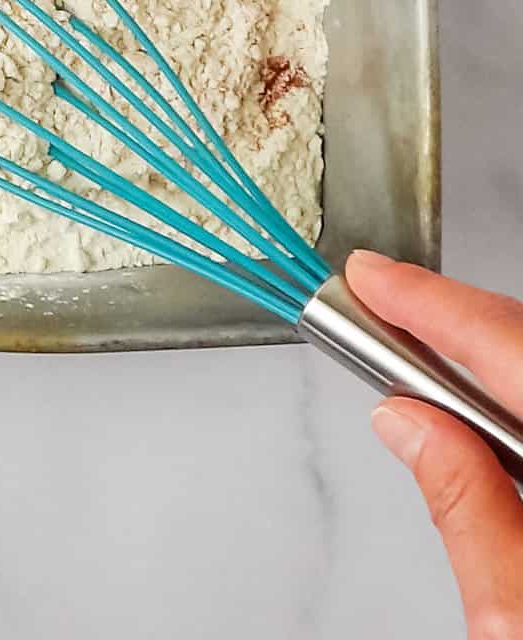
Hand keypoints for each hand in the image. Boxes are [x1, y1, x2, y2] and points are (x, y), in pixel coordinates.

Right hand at [347, 249, 522, 637]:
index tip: (376, 279)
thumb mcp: (519, 620)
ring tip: (425, 366)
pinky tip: (493, 418)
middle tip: (385, 310)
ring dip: (499, 368)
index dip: (438, 307)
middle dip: (463, 327)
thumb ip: (465, 508)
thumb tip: (408, 419)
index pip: (520, 357)